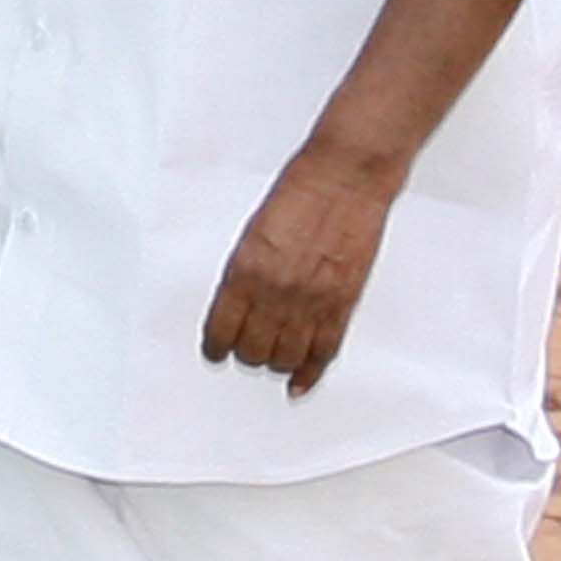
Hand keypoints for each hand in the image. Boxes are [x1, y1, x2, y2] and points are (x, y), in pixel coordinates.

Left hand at [202, 148, 396, 394]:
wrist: (345, 179)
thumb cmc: (301, 194)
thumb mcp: (252, 234)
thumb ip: (244, 273)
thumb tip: (239, 304)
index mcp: (244, 272)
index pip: (220, 330)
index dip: (216, 347)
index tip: (215, 353)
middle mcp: (275, 291)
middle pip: (253, 350)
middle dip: (246, 355)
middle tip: (246, 352)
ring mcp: (311, 300)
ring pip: (286, 357)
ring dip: (276, 363)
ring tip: (272, 360)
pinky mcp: (343, 302)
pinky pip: (324, 351)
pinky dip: (311, 371)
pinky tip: (300, 381)